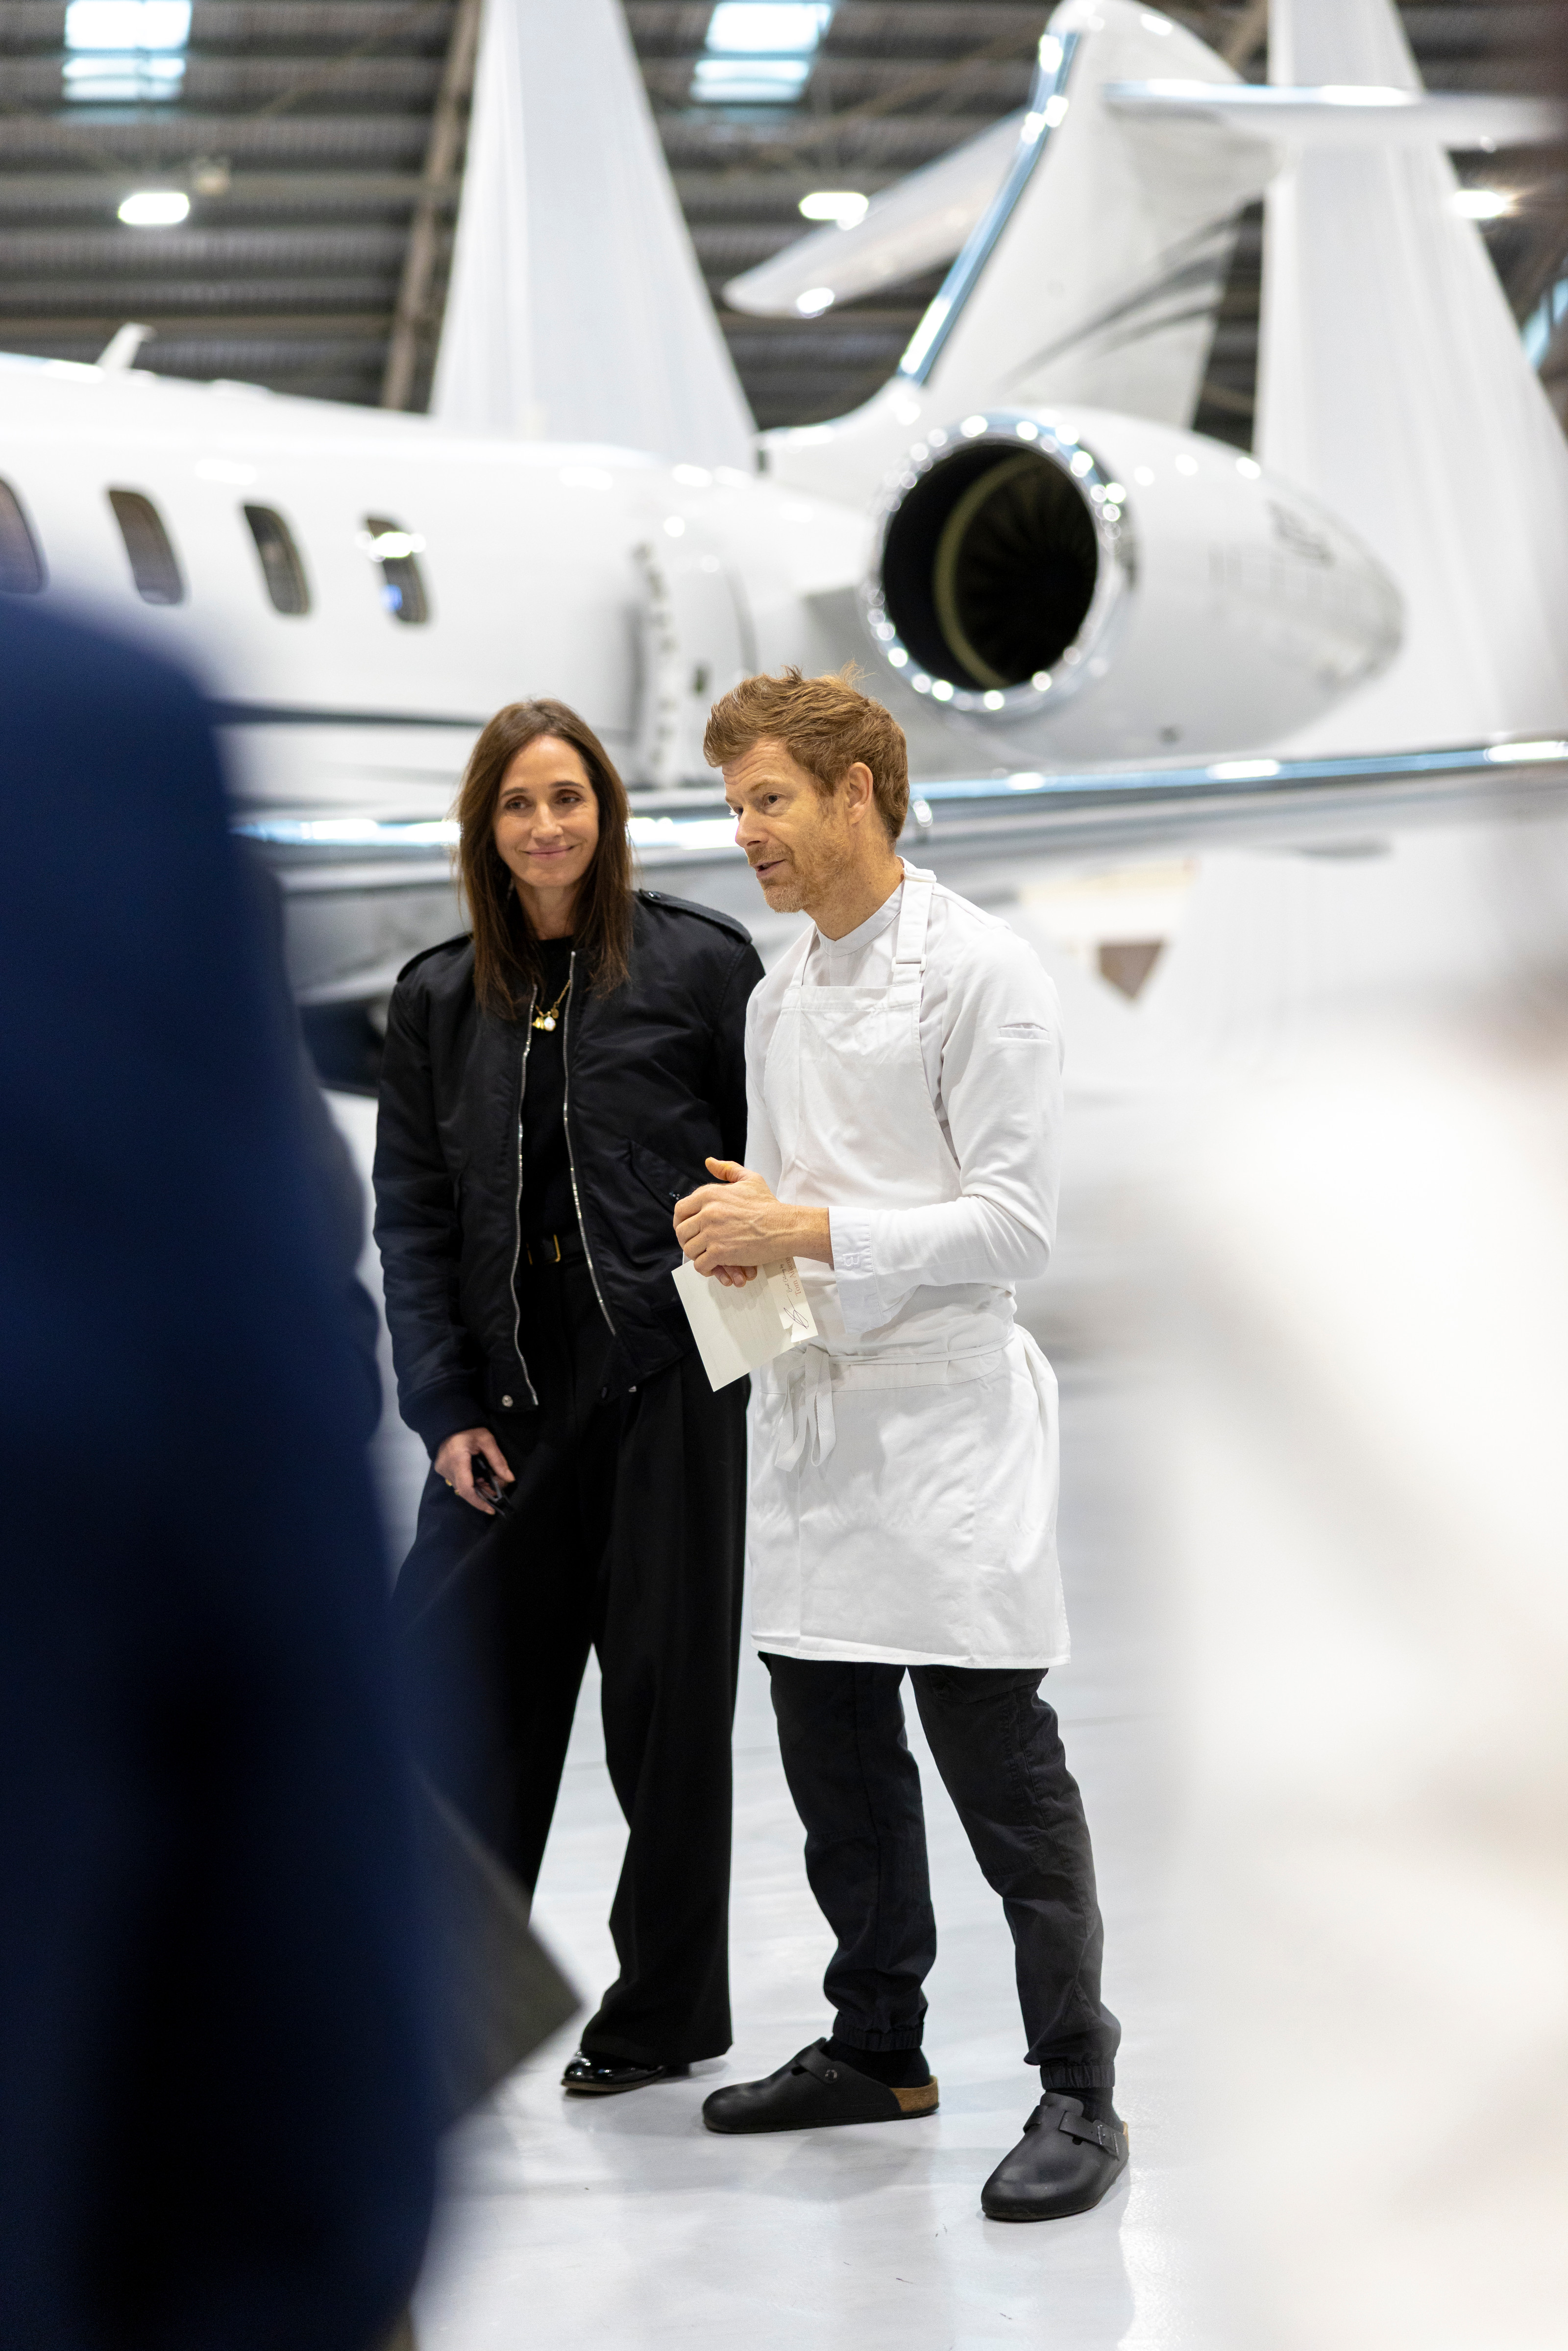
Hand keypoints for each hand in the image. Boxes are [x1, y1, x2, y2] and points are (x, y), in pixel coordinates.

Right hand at [434, 1426, 514, 1515]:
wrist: (450, 1423)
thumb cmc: (469, 1429)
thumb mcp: (486, 1440)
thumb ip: (498, 1460)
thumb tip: (509, 1479)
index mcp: (457, 1460)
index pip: (466, 1488)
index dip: (478, 1502)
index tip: (490, 1509)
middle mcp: (447, 1468)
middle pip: (465, 1490)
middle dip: (482, 1494)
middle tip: (497, 1492)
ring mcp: (442, 1470)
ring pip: (461, 1488)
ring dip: (477, 1489)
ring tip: (491, 1485)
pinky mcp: (442, 1470)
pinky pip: (457, 1482)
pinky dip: (471, 1484)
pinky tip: (481, 1480)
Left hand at [672, 1158, 832, 1278]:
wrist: (784, 1227)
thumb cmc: (768, 1206)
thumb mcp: (750, 1180)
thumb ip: (728, 1169)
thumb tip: (710, 1162)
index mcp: (709, 1194)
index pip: (680, 1210)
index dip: (682, 1222)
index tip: (689, 1229)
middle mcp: (707, 1212)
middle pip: (682, 1232)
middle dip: (688, 1241)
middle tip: (699, 1245)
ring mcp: (712, 1233)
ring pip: (689, 1250)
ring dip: (697, 1256)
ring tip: (708, 1256)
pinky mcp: (720, 1252)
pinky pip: (700, 1264)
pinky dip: (706, 1269)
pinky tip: (715, 1267)